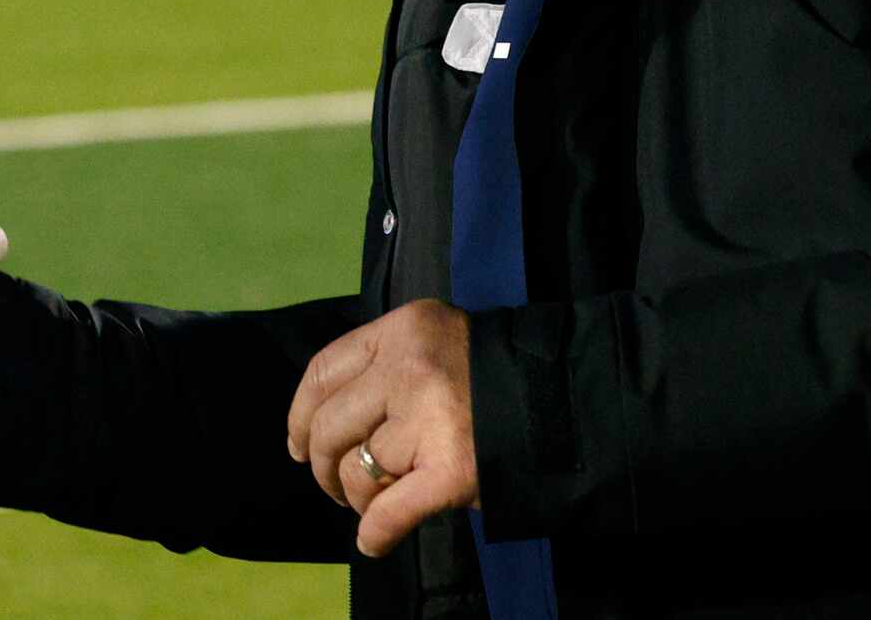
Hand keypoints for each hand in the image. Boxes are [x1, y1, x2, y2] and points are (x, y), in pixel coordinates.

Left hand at [284, 300, 477, 557]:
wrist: (573, 402)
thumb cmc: (498, 378)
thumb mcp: (438, 344)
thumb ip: (387, 367)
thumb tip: (320, 424)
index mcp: (404, 329)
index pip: (323, 371)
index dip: (300, 414)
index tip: (297, 445)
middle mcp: (411, 367)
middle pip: (329, 426)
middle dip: (323, 467)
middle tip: (338, 489)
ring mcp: (433, 418)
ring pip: (357, 470)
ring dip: (358, 500)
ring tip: (374, 506)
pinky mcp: (454, 469)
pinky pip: (389, 511)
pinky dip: (376, 533)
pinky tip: (375, 540)